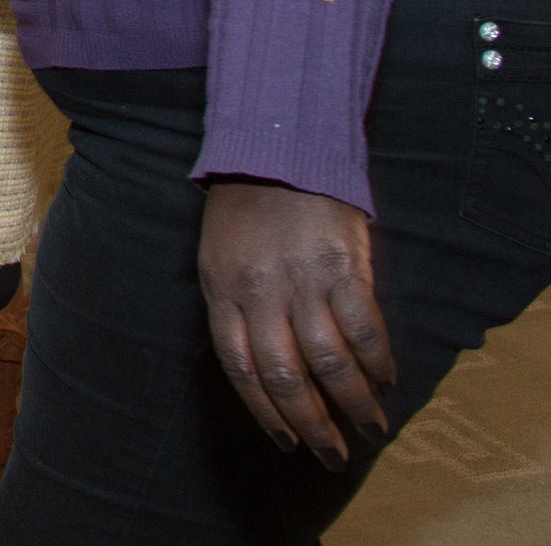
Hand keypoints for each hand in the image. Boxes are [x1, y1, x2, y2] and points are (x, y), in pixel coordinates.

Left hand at [198, 179, 394, 467]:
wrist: (280, 147)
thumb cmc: (244, 207)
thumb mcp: (217, 256)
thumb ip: (234, 307)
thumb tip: (261, 368)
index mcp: (221, 291)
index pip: (240, 368)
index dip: (265, 412)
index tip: (285, 441)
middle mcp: (259, 292)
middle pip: (286, 376)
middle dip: (312, 425)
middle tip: (334, 455)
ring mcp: (303, 280)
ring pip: (329, 362)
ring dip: (353, 403)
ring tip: (371, 427)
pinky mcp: (345, 265)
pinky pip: (364, 327)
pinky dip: (377, 361)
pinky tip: (386, 380)